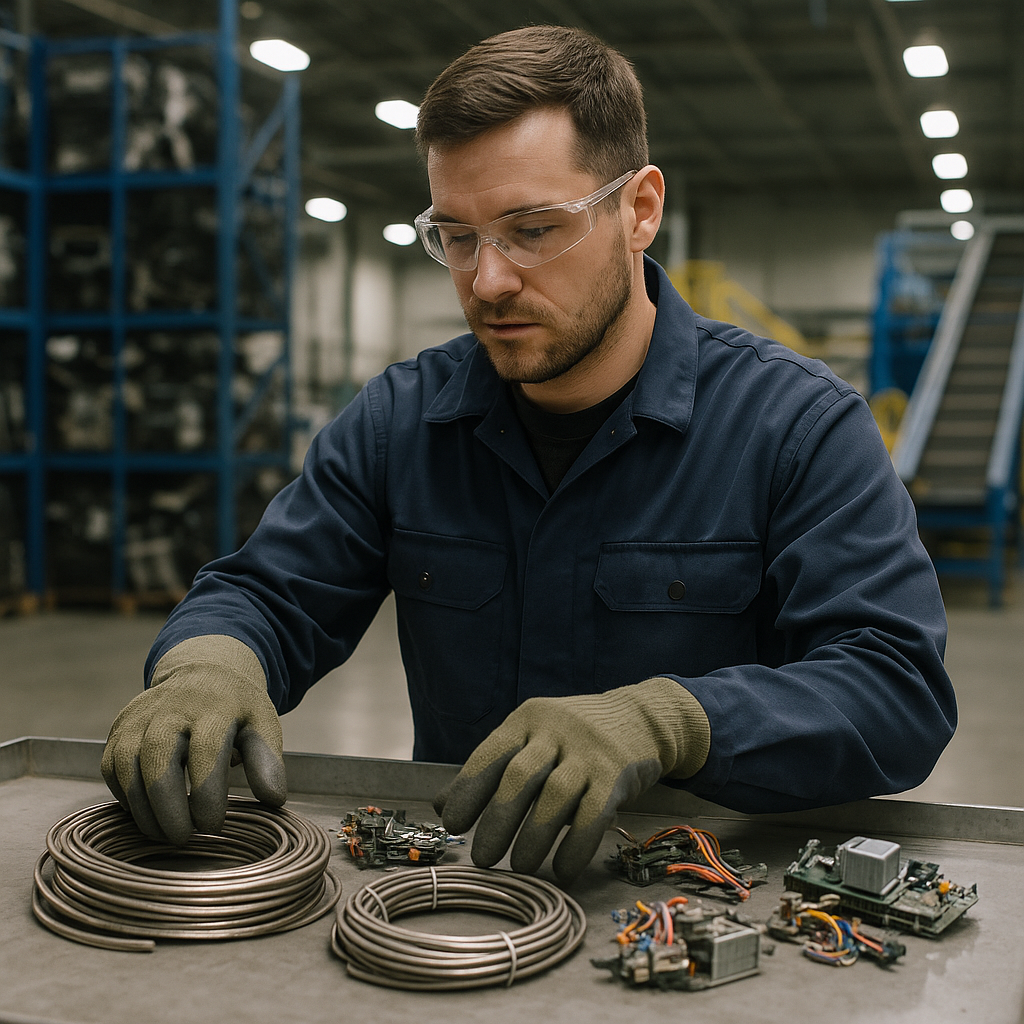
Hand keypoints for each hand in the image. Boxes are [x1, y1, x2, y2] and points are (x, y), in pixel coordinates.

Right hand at [101, 635, 286, 844]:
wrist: (203, 670)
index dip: (207, 796)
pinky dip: (125, 796)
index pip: (205, 754)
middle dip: (168, 807)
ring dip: (143, 808)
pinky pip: (112, 766)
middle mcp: (172, 708)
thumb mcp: (262, 724)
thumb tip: (274, 799)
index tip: (214, 826)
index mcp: (214, 707)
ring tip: (165, 834)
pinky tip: (147, 814)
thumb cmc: (236, 708)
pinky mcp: (121, 727)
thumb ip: (267, 761)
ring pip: (128, 765)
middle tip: (184, 838)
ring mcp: (141, 716)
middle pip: (158, 759)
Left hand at [434, 677, 709, 884]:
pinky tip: (562, 870)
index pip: (491, 754)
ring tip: (519, 867)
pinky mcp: (617, 773)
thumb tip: (439, 805)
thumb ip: (491, 769)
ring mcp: (589, 751)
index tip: (452, 824)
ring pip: (556, 796)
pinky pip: (593, 814)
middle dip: (497, 820)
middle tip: (481, 857)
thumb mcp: (532, 740)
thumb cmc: (573, 738)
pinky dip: (575, 846)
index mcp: (527, 720)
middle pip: (520, 776)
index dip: (468, 789)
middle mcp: (556, 731)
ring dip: (534, 836)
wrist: (639, 718)